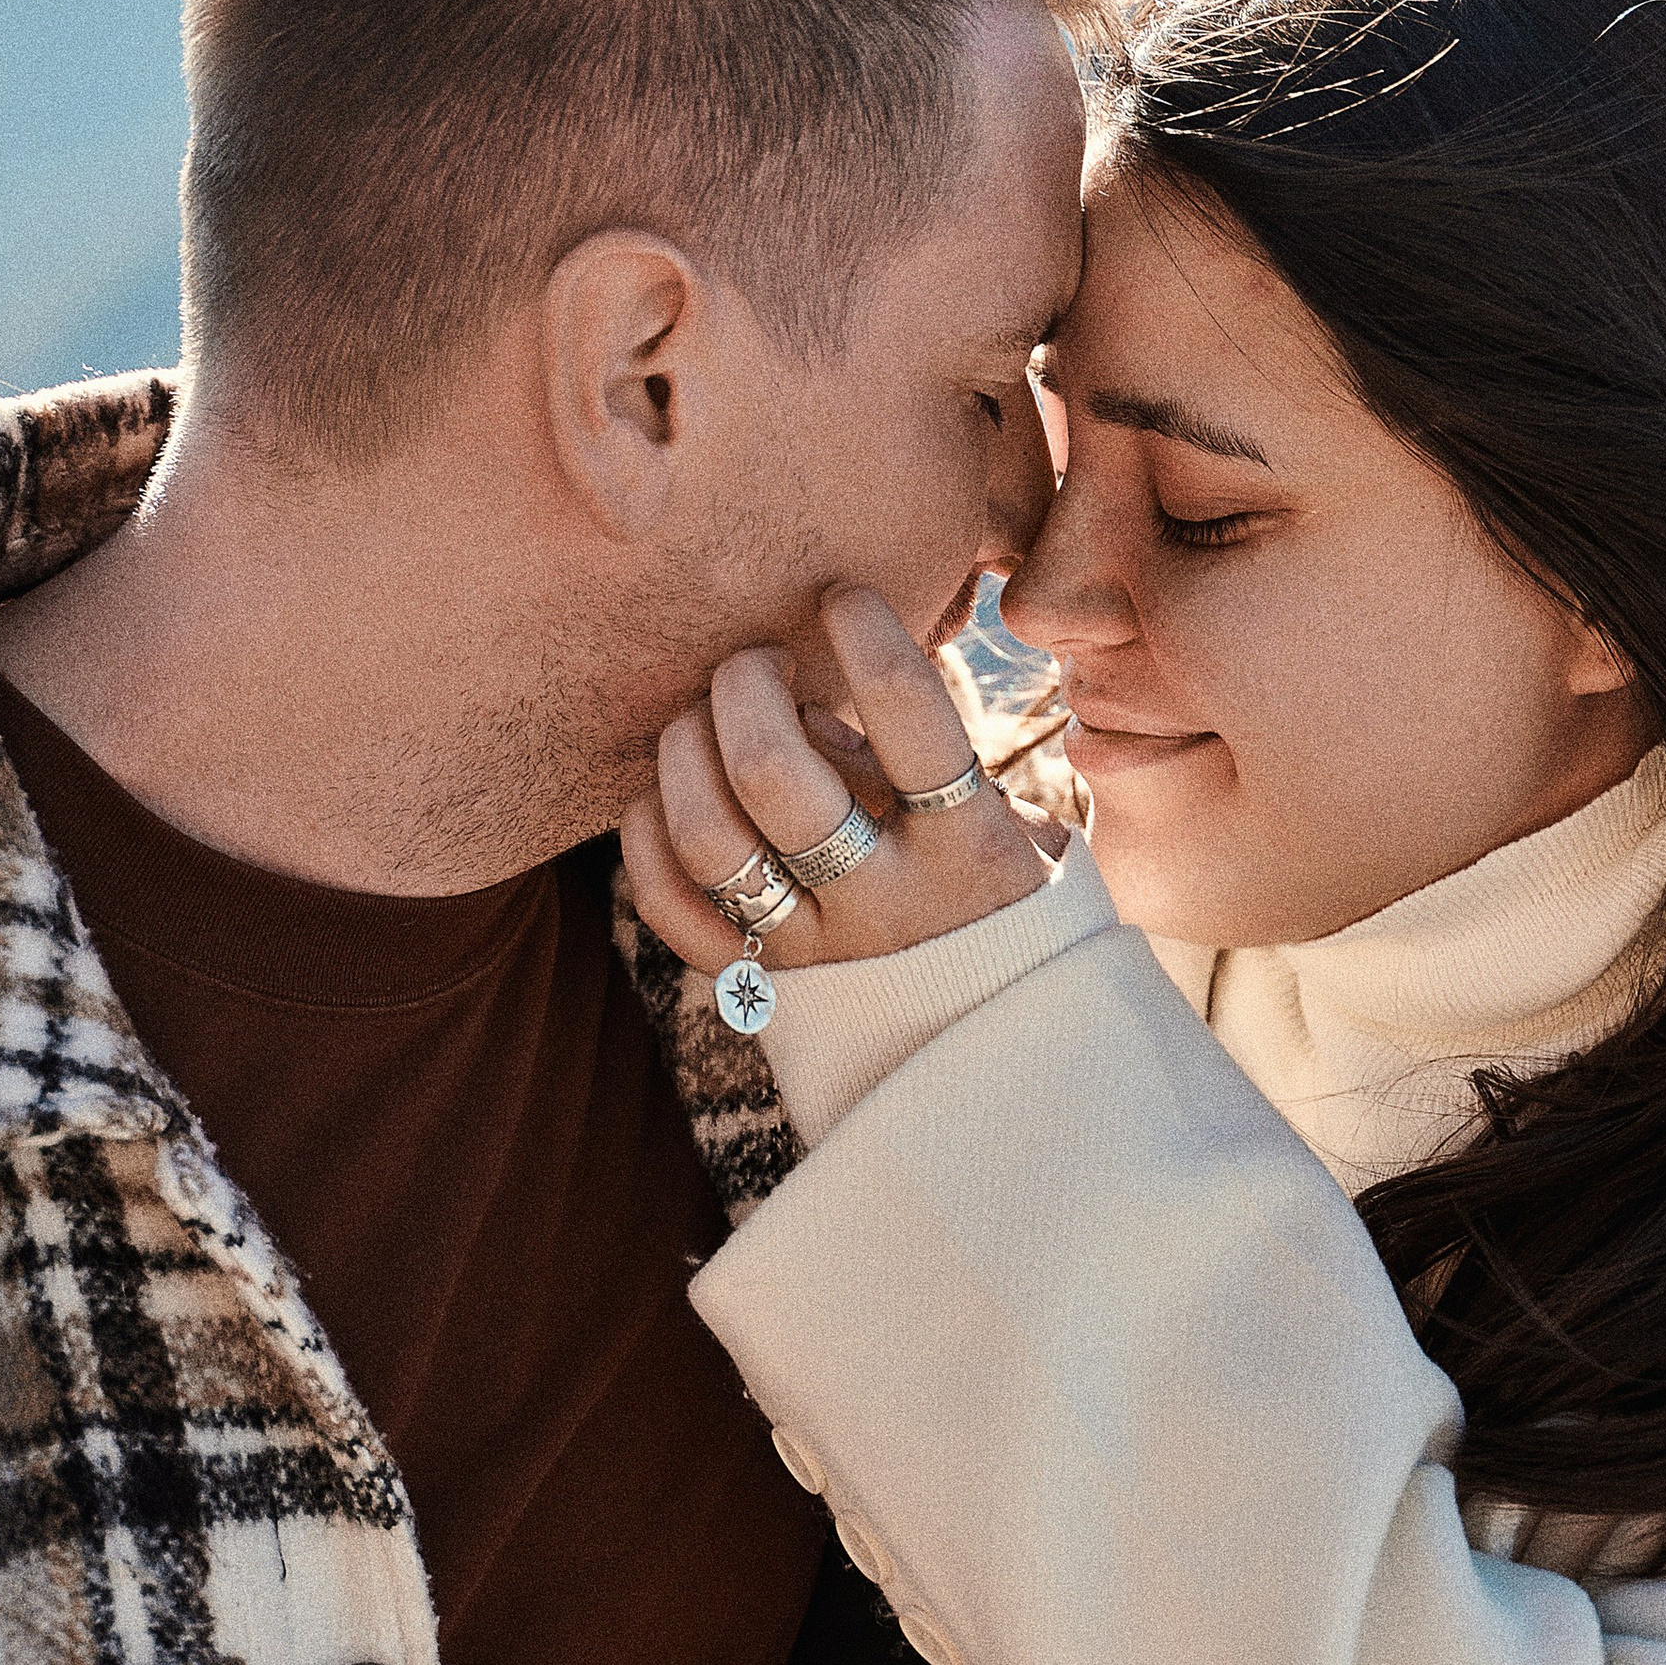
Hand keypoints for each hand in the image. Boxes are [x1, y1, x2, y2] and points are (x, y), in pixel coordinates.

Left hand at [623, 585, 1054, 975]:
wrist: (1013, 1067)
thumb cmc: (1014, 913)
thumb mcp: (1018, 830)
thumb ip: (922, 765)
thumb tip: (809, 706)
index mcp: (972, 851)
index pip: (912, 717)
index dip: (867, 635)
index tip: (845, 597)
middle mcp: (888, 903)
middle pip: (772, 771)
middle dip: (746, 684)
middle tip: (759, 661)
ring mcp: (817, 951)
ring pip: (708, 834)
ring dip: (686, 748)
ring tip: (706, 716)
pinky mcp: (765, 987)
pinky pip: (671, 909)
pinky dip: (648, 837)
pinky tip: (664, 795)